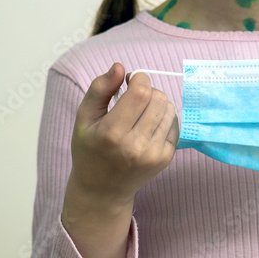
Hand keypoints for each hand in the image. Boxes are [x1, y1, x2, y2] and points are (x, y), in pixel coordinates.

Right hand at [66, 63, 178, 206]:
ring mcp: (153, 154)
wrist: (102, 191)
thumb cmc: (90, 151)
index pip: (140, 93)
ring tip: (140, 113)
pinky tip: (148, 126)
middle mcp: (135, 146)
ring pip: (169, 109)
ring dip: (156, 104)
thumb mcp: (84, 119)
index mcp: (111, 134)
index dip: (140, 79)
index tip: (132, 80)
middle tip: (134, 99)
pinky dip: (163, 118)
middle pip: (158, 98)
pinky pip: (174, 124)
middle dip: (147, 91)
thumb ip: (100, 89)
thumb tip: (120, 66)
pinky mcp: (166, 158)